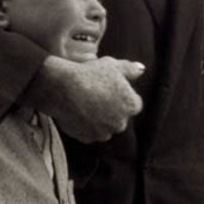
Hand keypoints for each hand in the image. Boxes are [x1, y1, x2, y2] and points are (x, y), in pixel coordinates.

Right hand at [26, 56, 144, 142]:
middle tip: (97, 93)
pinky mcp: (87, 139)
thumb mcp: (112, 64)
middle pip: (119, 116)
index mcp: (131, 105)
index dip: (122, 94)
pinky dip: (86, 124)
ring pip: (105, 126)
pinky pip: (90, 132)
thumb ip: (130, 69)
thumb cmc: (89, 74)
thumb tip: (141, 69)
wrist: (63, 88)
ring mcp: (103, 133)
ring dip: (99, 118)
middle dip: (112, 108)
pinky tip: (77, 110)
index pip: (134, 103)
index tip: (110, 87)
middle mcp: (121, 123)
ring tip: (85, 101)